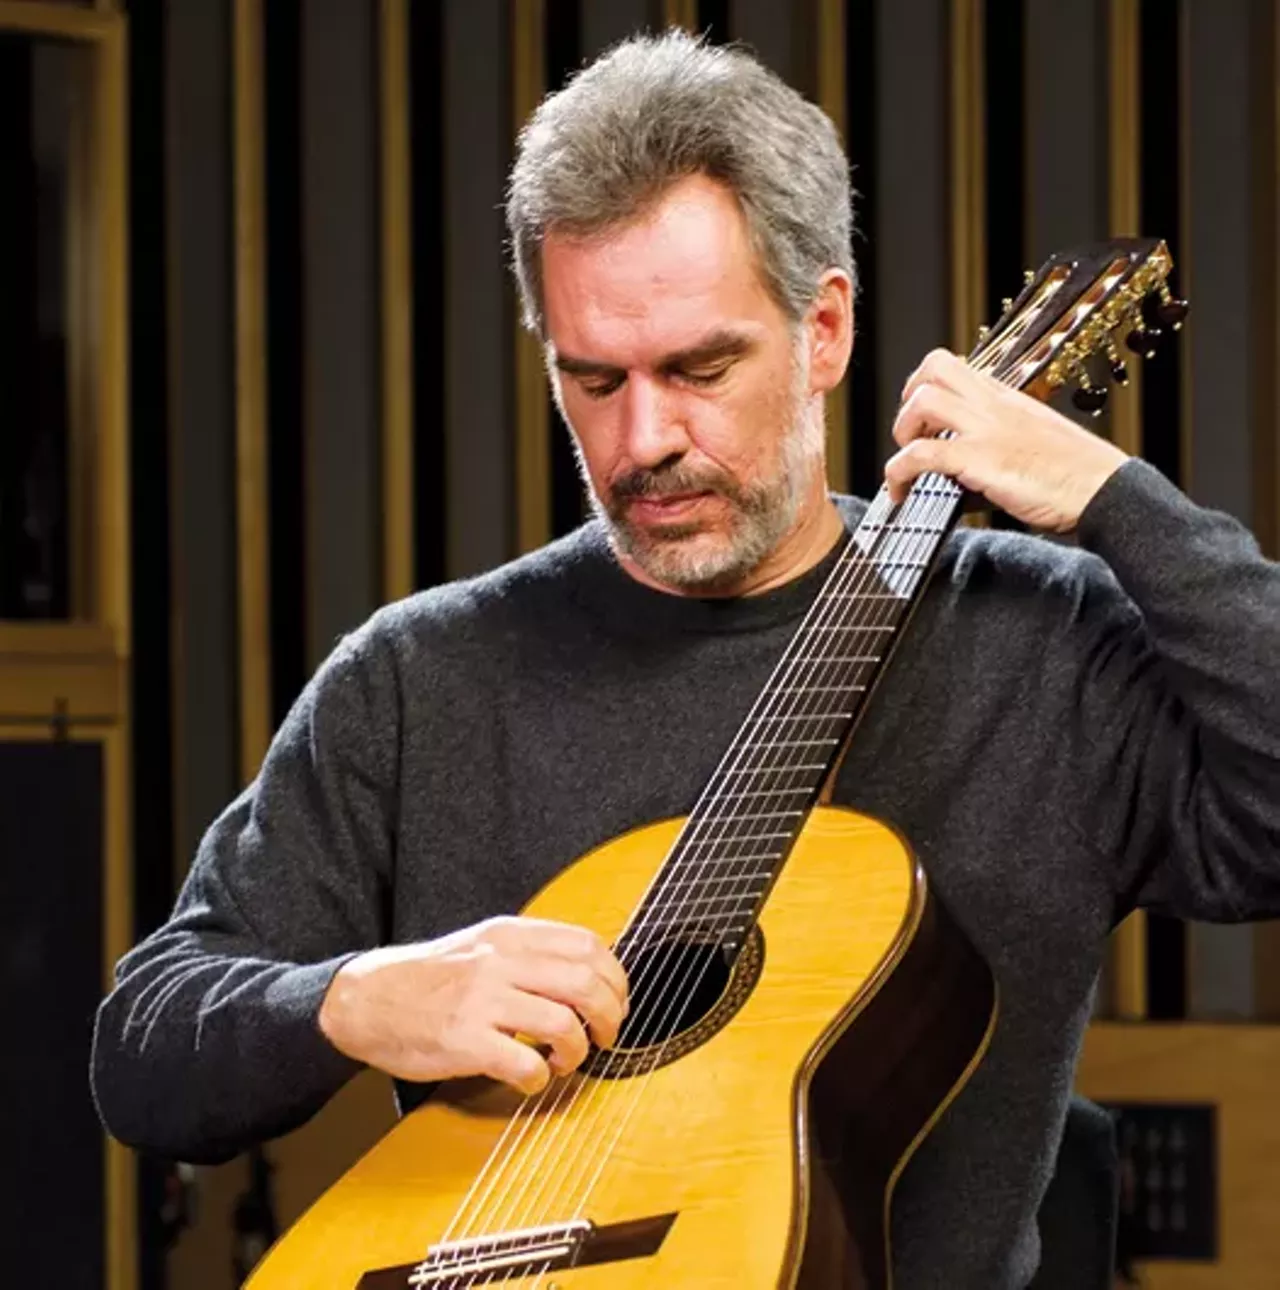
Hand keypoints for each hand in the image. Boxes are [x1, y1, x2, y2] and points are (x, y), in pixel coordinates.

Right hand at [318, 916, 628, 1094]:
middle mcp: (499, 961)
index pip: (588, 945)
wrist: (366, 999)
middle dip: (609, 1016)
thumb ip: (530, 952)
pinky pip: (525, 1064)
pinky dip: (540, 1079)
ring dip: (577, 1051)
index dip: (615, 978)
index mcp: (509, 935)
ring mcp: (481, 1000)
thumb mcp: (482, 944)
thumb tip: (589, 972)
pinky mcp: (464, 1041)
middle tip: (605, 1036)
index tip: (617, 1002)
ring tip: (564, 1060)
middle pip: (585, 983)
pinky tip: (531, 1080)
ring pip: (563, 1024)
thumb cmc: (430, 978)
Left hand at [884, 348, 1128, 531]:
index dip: (924, 387)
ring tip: (907, 463)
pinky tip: (900, 493)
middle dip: (907, 399)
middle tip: (910, 434)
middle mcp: (995, 406)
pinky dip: (897, 473)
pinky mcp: (981, 460)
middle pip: (933, 367)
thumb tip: (961, 477)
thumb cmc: (1077, 475)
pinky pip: (921, 455)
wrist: (1106, 492)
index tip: (921, 419)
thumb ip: (996, 447)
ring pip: (922, 402)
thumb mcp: (1033, 444)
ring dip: (901, 432)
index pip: (954, 367)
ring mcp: (988, 429)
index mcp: (1008, 398)